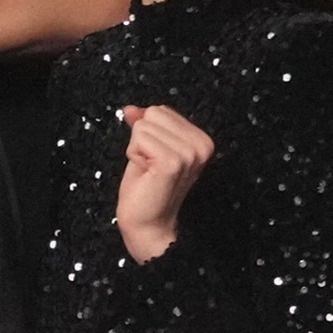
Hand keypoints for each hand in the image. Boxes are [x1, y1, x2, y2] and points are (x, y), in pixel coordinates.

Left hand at [110, 103, 217, 262]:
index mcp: (202, 140)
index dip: (149, 134)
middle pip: (154, 113)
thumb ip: (144, 125)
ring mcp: (189, 153)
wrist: (147, 223)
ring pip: (144, 126)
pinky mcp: (172, 162)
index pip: (161, 110)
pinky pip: (139, 138)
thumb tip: (130, 108)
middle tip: (151, 166)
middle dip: (142, 139)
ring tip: (149, 171)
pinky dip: (134, 155)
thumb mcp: (148, 148)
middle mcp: (202, 145)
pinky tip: (146, 173)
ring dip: (138, 149)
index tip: (156, 159)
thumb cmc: (147, 188)